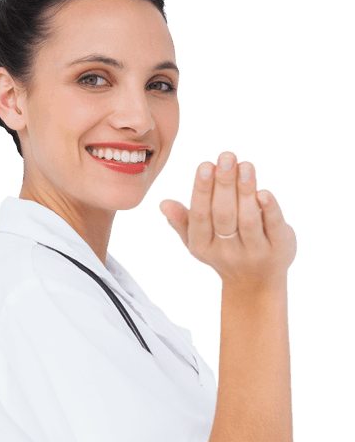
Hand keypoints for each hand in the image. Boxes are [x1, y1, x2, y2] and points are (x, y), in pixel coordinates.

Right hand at [158, 150, 296, 293]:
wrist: (255, 285)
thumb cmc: (224, 251)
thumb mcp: (199, 241)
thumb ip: (182, 222)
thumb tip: (163, 203)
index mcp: (203, 246)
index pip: (201, 216)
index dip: (202, 191)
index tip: (205, 165)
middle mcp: (228, 252)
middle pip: (224, 215)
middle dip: (225, 184)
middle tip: (226, 156)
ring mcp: (254, 252)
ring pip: (248, 220)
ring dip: (246, 191)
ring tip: (245, 165)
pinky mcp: (278, 249)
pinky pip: (273, 227)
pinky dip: (270, 209)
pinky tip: (264, 191)